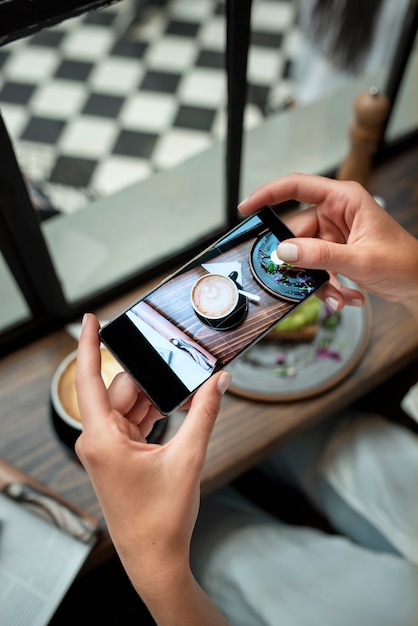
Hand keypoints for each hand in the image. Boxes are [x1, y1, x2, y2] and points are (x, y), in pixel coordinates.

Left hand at [75, 313, 230, 623]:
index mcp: (102, 438)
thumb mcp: (188, 458)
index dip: (90, 344)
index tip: (90, 318)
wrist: (154, 557)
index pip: (89, 378)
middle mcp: (98, 439)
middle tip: (188, 371)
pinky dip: (155, 413)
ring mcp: (107, 447)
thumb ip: (205, 412)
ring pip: (131, 404)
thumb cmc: (160, 518)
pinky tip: (180, 410)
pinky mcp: (117, 454)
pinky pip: (134, 420)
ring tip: (191, 398)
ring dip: (158, 398)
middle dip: (154, 378)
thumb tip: (219, 381)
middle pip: (123, 389)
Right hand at [239, 173, 417, 318]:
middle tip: (302, 281)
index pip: (297, 186)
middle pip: (296, 232)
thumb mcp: (360, 260)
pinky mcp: (334, 253)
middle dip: (301, 263)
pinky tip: (347, 296)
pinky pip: (315, 268)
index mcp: (344, 199)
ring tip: (339, 296)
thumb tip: (284, 251)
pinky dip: (327, 286)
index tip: (246, 209)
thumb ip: (320, 255)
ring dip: (318, 281)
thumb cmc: (403, 263)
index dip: (268, 194)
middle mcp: (336, 213)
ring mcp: (334, 234)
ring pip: (304, 256)